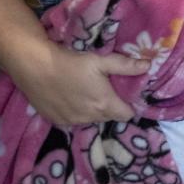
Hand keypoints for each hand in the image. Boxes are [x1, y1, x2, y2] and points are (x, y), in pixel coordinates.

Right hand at [11, 42, 147, 125]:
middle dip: (110, 106)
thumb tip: (148, 66)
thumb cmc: (72, 62)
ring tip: (86, 92)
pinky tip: (70, 97)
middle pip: (109, 117)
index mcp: (104, 105)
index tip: (125, 95)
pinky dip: (75, 112)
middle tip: (106, 89)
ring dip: (92, 110)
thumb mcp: (101, 61)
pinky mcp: (56, 121)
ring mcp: (72, 122)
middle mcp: (90, 118)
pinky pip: (73, 120)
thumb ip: (126, 66)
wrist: (36, 67)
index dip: (129, 106)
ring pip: (91, 119)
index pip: (127, 115)